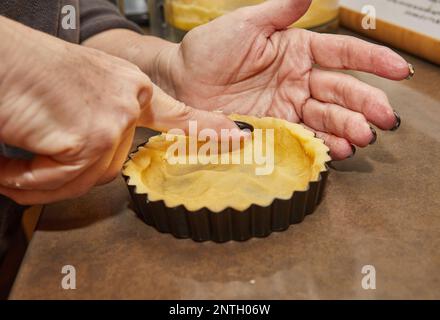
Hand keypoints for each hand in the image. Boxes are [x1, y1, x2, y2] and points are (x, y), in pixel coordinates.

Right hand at [0, 17, 235, 204]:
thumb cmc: (28, 73)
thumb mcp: (82, 91)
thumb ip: (104, 122)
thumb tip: (101, 154)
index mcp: (129, 88)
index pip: (176, 116)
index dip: (206, 129)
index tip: (235, 137)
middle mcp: (126, 102)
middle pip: (112, 164)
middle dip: (69, 172)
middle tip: (33, 164)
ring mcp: (111, 120)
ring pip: (86, 178)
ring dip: (42, 181)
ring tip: (13, 164)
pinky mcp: (88, 137)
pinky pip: (61, 181)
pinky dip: (25, 182)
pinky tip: (8, 165)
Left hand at [152, 0, 410, 159]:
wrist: (182, 81)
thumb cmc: (209, 49)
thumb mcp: (245, 24)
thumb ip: (279, 12)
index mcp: (297, 50)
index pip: (341, 54)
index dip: (371, 61)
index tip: (397, 69)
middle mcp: (298, 79)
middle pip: (340, 90)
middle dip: (364, 104)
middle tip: (384, 118)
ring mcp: (288, 105)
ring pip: (326, 117)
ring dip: (347, 128)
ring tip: (363, 138)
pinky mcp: (274, 127)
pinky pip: (302, 136)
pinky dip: (321, 144)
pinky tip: (337, 150)